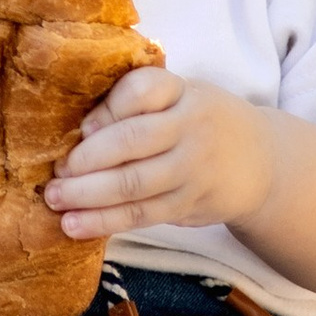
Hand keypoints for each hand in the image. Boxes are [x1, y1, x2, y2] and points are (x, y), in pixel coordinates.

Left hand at [43, 65, 278, 241]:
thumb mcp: (179, 96)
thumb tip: (76, 129)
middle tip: (55, 172)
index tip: (81, 127)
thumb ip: (137, 103)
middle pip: (133, 140)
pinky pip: (142, 215)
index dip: (108, 108)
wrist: (261, 161)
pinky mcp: (190, 204)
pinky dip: (105, 221)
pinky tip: (75, 225)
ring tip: (55, 200)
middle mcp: (191, 126)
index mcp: (182, 91)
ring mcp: (193, 168)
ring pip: (134, 183)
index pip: (143, 90)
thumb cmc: (198, 121)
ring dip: (88, 195)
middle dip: (87, 158)